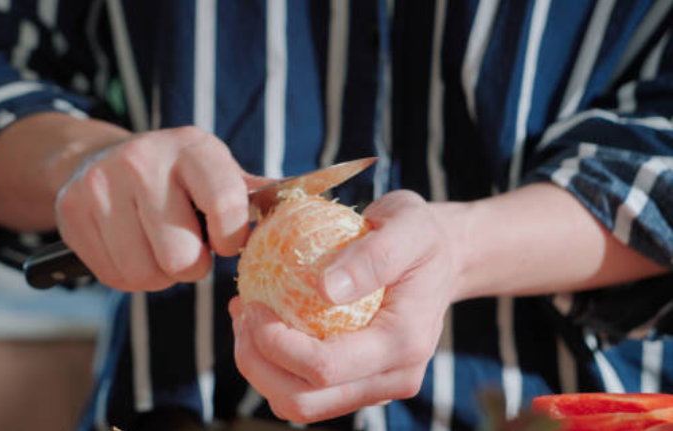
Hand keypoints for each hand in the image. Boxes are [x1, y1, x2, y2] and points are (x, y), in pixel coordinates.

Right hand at [56, 126, 262, 291]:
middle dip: (192, 265)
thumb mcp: (217, 172)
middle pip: (181, 257)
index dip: (231, 239)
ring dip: (159, 275)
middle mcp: (143, 160)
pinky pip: (114, 277)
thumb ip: (255, 196)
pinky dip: (129, 275)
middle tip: (188, 248)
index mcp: (192, 147)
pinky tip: (132, 248)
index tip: (227, 242)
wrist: (100, 157)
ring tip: (159, 248)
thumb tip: (303, 207)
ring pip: (145, 274)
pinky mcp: (71, 212)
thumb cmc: (177, 175)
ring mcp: (101, 185)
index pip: (224, 204)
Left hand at [229, 190, 461, 422]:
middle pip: (305, 401)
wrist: (443, 258)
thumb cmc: (422, 236)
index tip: (251, 302)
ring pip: (300, 404)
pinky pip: (305, 390)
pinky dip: (273, 365)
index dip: (276, 345)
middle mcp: (393, 378)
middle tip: (241, 312)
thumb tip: (325, 289)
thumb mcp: (408, 225)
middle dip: (257, 363)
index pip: (326, 368)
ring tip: (245, 317)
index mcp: (404, 344)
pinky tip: (261, 324)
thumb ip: (373, 256)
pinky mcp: (359, 383)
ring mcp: (375, 387)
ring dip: (260, 368)